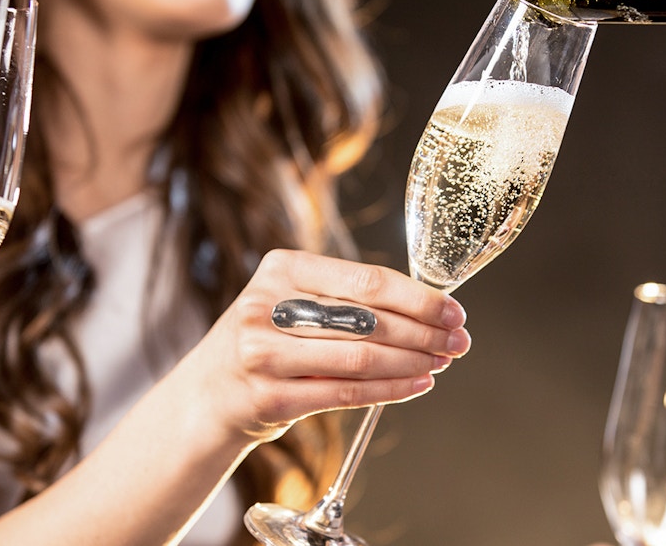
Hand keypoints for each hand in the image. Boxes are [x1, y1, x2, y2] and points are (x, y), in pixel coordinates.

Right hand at [197, 249, 469, 443]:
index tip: (454, 310)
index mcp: (282, 269)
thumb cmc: (267, 342)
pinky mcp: (270, 397)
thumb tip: (428, 308)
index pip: (367, 280)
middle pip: (369, 320)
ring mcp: (265, 354)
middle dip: (424, 332)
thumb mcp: (293, 302)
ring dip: (413, 362)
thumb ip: (346, 299)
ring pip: (362, 358)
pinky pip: (347, 393)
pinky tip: (418, 384)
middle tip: (459, 340)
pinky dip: (390, 390)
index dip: (418, 298)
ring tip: (442, 361)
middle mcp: (269, 307)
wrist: (207, 396)